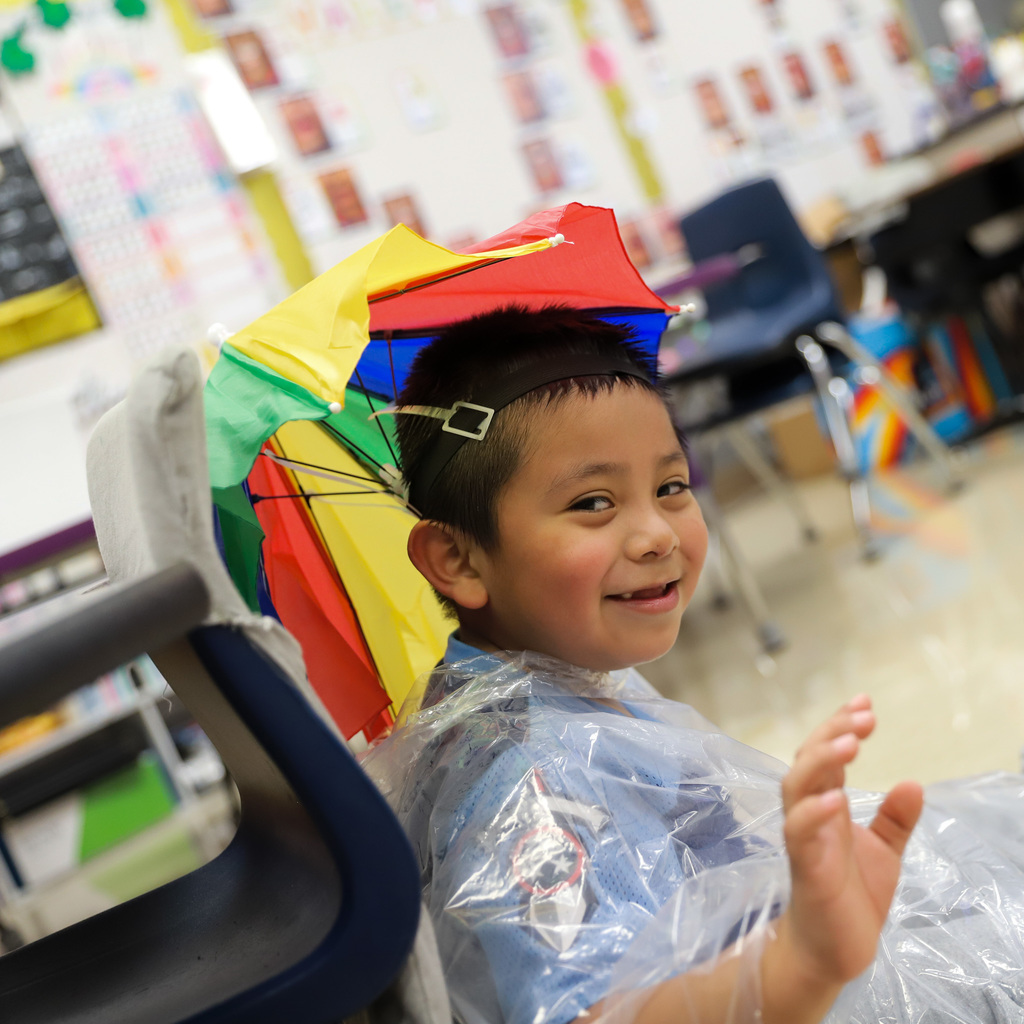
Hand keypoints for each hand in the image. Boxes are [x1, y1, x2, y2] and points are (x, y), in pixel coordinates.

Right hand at [780, 694, 923, 984]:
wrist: (835, 950)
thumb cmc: (852, 897)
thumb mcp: (885, 851)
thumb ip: (895, 818)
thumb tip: (914, 782)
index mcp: (828, 804)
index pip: (826, 753)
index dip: (840, 724)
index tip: (864, 700)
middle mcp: (811, 812)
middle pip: (809, 759)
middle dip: (833, 732)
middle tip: (865, 716)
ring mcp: (804, 836)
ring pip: (797, 784)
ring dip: (822, 760)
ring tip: (852, 742)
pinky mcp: (804, 865)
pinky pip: (798, 830)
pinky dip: (813, 811)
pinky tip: (837, 798)